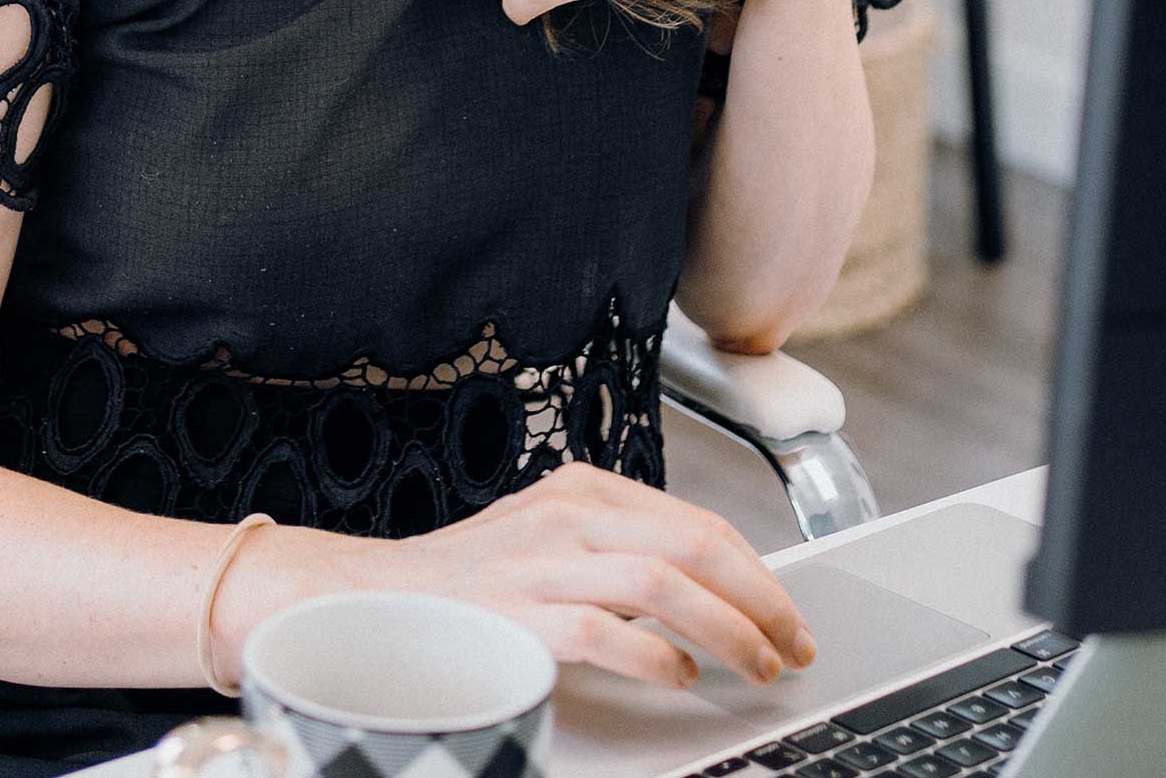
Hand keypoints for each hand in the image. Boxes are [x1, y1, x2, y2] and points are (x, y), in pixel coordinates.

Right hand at [359, 461, 817, 689]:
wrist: (375, 599)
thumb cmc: (471, 582)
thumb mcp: (552, 542)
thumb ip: (619, 551)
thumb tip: (712, 590)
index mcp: (581, 490)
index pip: (696, 523)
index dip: (756, 573)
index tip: (786, 616)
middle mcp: (565, 516)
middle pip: (692, 544)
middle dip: (759, 600)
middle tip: (790, 645)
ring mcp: (538, 562)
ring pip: (660, 581)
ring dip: (725, 629)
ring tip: (754, 665)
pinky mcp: (515, 612)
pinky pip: (603, 629)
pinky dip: (652, 653)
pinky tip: (677, 674)